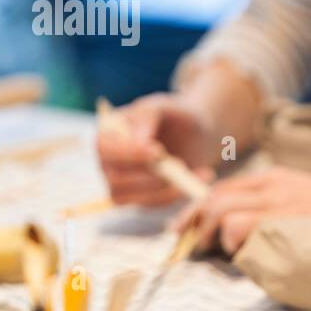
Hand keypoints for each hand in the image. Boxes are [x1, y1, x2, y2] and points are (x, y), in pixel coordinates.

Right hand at [97, 93, 217, 205]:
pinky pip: (155, 204)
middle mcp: (109, 163)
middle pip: (116, 180)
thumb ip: (148, 117)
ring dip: (164, 188)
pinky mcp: (143, 199)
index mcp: (107, 136)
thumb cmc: (175, 116)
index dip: (130, 154)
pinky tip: (204, 174)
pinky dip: (179, 193)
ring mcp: (123, 185)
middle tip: (178, 164)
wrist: (197, 134)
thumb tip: (139, 140)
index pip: (106, 149)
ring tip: (193, 168)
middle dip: (148, 176)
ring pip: (134, 199)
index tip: (158, 152)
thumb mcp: (163, 107)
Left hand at [174, 167, 310, 254]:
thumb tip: (238, 229)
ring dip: (219, 240)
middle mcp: (274, 190)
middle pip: (215, 201)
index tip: (184, 230)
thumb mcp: (304, 195)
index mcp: (274, 180)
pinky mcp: (294, 229)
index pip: (220, 189)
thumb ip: (273, 205)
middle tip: (195, 248)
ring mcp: (284, 209)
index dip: (195, 211)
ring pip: (227, 217)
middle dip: (197, 226)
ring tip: (229, 255)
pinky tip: (254, 261)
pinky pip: (251, 238)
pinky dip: (243, 251)